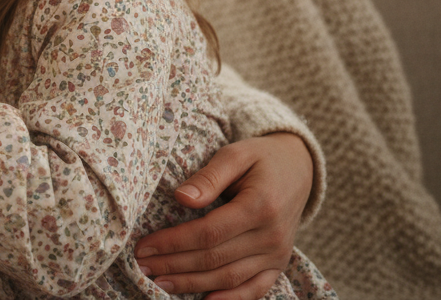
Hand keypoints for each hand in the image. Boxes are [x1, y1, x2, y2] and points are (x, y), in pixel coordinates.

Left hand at [134, 132, 311, 299]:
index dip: (173, 243)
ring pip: (229, 278)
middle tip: (142, 266)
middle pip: (214, 258)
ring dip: (192, 284)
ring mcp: (277, 254)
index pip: (208, 233)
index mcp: (260, 206)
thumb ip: (208, 177)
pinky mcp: (278, 264)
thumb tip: (181, 197)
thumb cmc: (260, 158)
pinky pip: (255, 289)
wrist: (299, 169)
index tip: (144, 246)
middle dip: (174, 265)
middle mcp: (271, 236)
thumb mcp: (235, 154)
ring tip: (159, 283)